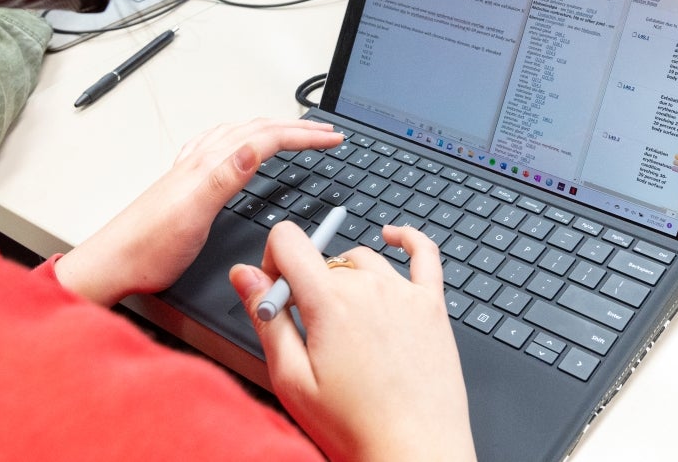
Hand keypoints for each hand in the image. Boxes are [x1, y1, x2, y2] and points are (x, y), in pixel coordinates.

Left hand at [54, 118, 341, 305]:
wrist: (111, 265)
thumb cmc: (148, 250)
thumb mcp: (194, 214)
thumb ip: (226, 177)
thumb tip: (257, 145)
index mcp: (208, 166)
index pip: (266, 138)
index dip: (303, 136)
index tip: (333, 138)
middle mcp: (200, 162)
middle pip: (256, 131)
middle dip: (295, 127)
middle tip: (326, 132)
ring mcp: (192, 171)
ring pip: (240, 135)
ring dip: (272, 128)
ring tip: (294, 130)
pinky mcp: (186, 185)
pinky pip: (222, 148)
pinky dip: (244, 140)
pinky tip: (241, 147)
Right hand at [230, 224, 476, 461]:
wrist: (415, 452)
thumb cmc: (356, 426)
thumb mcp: (292, 378)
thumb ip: (267, 319)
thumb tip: (244, 276)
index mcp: (330, 302)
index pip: (288, 240)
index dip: (271, 261)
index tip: (274, 292)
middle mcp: (370, 287)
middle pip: (323, 259)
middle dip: (307, 286)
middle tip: (310, 335)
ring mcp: (405, 293)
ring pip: (362, 261)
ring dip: (346, 279)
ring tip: (345, 325)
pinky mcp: (432, 305)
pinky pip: (424, 253)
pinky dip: (406, 238)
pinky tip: (393, 237)